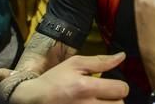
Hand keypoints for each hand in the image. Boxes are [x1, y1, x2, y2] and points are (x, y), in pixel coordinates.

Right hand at [11, 53, 128, 103]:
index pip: (120, 89)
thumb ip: (100, 61)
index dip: (120, 85)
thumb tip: (121, 56)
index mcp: (85, 87)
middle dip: (116, 99)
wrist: (33, 99)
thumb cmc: (54, 80)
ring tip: (100, 101)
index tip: (113, 84)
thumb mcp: (74, 64)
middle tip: (107, 95)